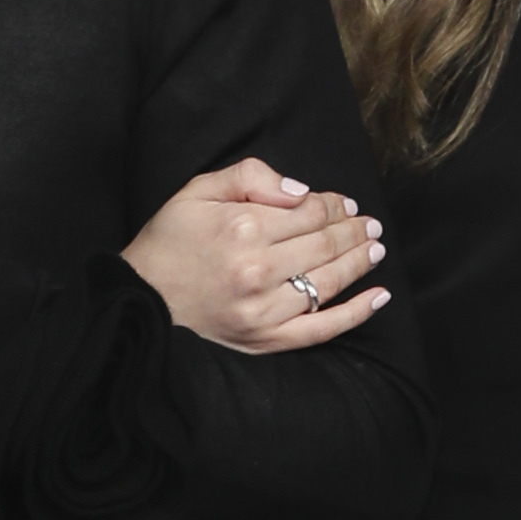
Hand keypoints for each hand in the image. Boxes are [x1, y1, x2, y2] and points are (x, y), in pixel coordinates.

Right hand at [123, 158, 388, 351]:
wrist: (140, 301)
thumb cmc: (169, 242)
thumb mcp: (197, 191)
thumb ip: (250, 178)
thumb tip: (301, 191)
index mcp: (243, 228)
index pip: (310, 212)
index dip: (334, 204)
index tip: (343, 203)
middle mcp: (257, 270)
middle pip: (325, 244)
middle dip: (354, 230)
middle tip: (370, 224)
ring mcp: (264, 310)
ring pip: (329, 282)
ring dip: (360, 262)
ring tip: (375, 248)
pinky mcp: (266, 341)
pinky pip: (323, 329)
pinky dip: (357, 313)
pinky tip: (380, 297)